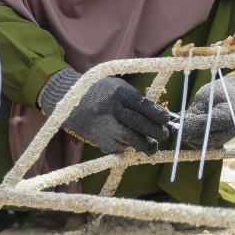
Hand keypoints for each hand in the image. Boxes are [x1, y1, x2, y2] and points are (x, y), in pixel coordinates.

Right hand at [38, 68, 171, 154]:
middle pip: (139, 123)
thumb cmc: (98, 92)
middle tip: (163, 135)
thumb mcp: (116, 87)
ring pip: (129, 138)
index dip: (158, 115)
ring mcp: (103, 125)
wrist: (68, 100)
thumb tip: (157, 114)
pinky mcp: (97, 139)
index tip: (166, 120)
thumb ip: (134, 99)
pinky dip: (127, 147)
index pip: (144, 106)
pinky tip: (131, 145)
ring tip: (152, 146)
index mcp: (118, 92)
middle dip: (155, 131)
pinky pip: (117, 146)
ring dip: (144, 144)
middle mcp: (111, 109)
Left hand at [175, 73, 234, 148]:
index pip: (211, 124)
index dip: (193, 126)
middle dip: (189, 134)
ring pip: (204, 144)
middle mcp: (231, 130)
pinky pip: (204, 144)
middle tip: (175, 128)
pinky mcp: (220, 141)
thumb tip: (179, 125)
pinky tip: (185, 130)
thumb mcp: (205, 97)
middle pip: (207, 138)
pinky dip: (193, 139)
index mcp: (231, 115)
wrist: (231, 96)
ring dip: (189, 138)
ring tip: (179, 127)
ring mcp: (226, 138)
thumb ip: (194, 112)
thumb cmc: (217, 93)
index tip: (178, 125)